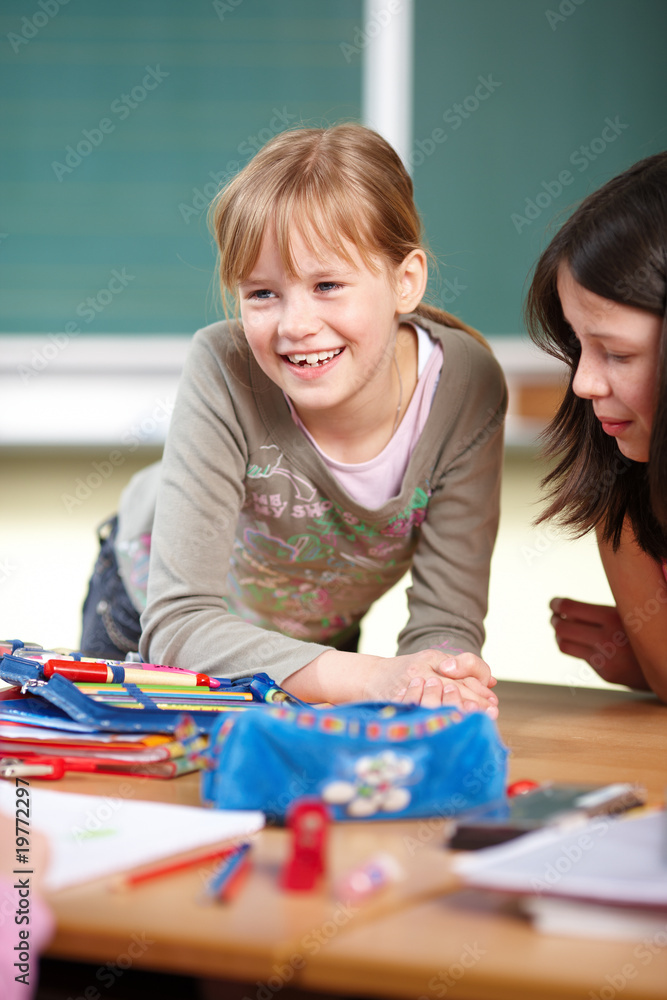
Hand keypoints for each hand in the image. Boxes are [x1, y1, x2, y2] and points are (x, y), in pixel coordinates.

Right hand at [361, 649, 498, 716]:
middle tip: (491, 715)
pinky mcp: (398, 704)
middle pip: (454, 687)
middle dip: (474, 703)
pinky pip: (419, 715)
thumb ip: (462, 669)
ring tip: (473, 722)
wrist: (371, 677)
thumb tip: (491, 682)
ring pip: (439, 703)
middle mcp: (420, 671)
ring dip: (458, 713)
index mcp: (431, 659)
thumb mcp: (433, 662)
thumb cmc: (408, 670)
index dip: (479, 690)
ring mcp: (408, 688)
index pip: (462, 671)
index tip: (492, 704)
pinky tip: (447, 730)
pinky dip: (434, 723)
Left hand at [549, 597, 649, 689]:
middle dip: (555, 620)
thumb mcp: (627, 613)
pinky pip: (580, 656)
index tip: (553, 603)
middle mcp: (607, 639)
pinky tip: (581, 642)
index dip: (557, 604)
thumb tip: (564, 607)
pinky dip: (576, 647)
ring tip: (562, 629)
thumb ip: (599, 612)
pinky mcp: (606, 674)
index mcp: (613, 617)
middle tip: (555, 616)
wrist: (666, 662)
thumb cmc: (643, 631)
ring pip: (564, 644)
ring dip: (560, 635)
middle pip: (561, 627)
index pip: (569, 608)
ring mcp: (605, 659)